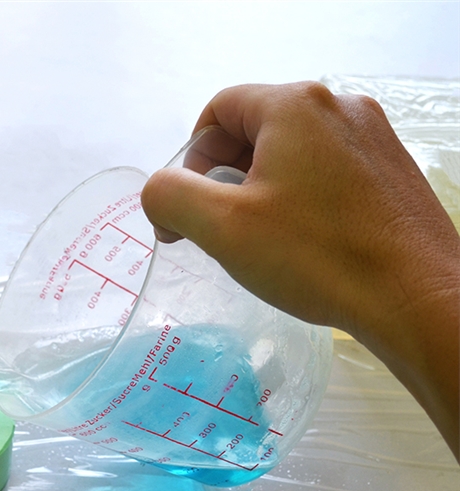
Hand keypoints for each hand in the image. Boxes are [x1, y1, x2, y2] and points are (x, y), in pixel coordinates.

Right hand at [141, 82, 459, 456]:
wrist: (417, 297)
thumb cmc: (316, 257)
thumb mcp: (221, 227)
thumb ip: (169, 196)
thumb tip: (159, 192)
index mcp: (295, 105)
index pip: (217, 110)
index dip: (190, 159)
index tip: (188, 211)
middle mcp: (338, 106)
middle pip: (254, 126)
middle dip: (224, 175)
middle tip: (217, 230)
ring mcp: (372, 136)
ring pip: (290, 150)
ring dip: (260, 188)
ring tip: (260, 241)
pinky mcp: (391, 169)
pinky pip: (326, 169)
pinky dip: (299, 196)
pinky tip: (302, 242)